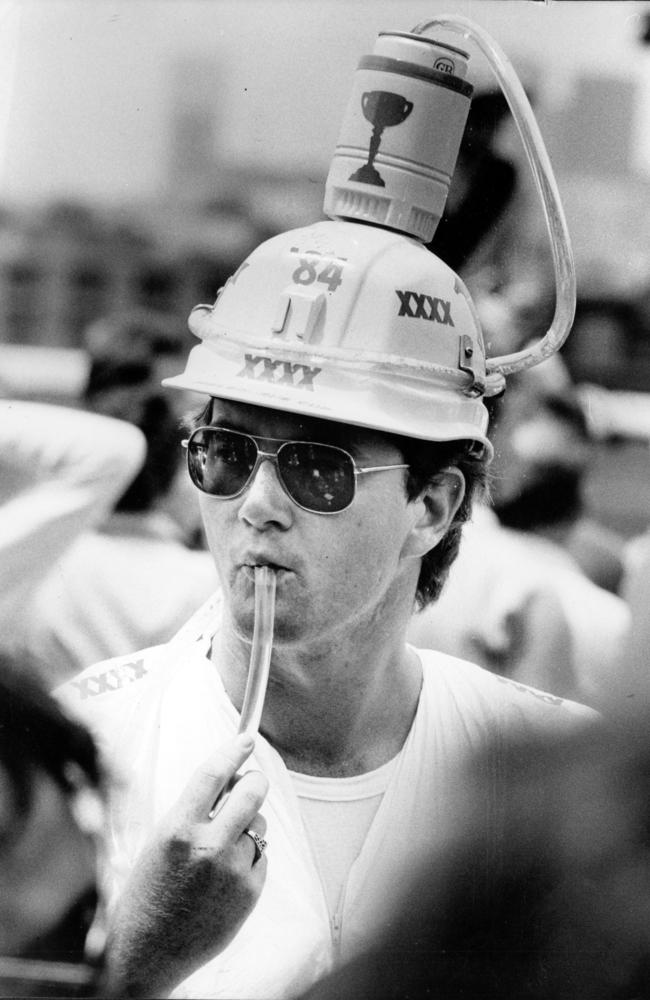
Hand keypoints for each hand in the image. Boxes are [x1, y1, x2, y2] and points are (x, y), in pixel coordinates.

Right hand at [106, 733, 268, 997]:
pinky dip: (249, 859)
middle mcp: (209, 847)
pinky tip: (224, 878)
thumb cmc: (147, 894)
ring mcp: (233, 871)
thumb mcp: (160, 841)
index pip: (213, 774)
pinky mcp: (250, 893)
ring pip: (259, 826)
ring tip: (219, 851)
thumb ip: (193, 812)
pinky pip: (261, 858)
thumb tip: (229, 782)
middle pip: (253, 792)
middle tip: (250, 783)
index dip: (233, 751)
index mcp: (178, 829)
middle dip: (254, 782)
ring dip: (248, 827)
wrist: (147, 952)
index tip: (246, 739)